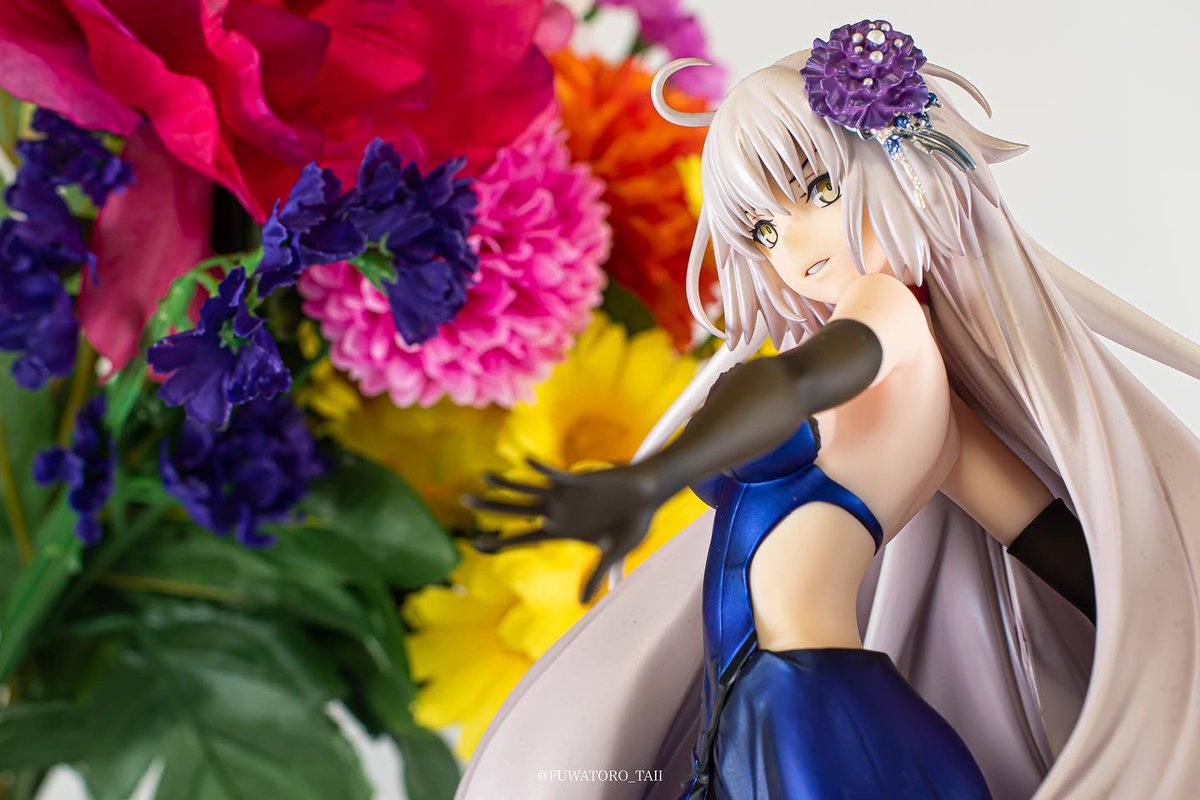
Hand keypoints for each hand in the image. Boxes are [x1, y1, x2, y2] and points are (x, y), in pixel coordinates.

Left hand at [464, 458, 660, 603]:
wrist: (648, 495)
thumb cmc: (632, 522)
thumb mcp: (614, 552)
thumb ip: (596, 574)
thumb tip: (583, 603)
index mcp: (561, 531)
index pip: (525, 538)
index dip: (501, 540)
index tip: (478, 544)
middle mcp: (557, 512)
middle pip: (516, 511)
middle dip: (491, 507)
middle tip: (465, 501)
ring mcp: (564, 495)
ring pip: (528, 489)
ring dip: (507, 483)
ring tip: (484, 477)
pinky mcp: (577, 479)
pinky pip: (555, 473)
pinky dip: (542, 468)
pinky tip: (526, 461)